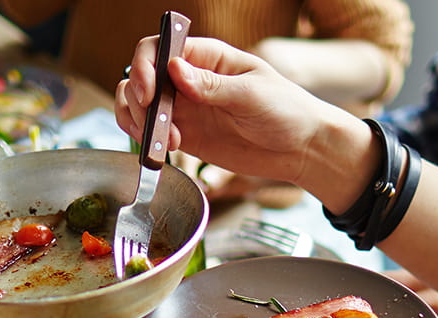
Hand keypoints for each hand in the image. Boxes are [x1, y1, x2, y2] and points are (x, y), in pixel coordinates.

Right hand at [115, 36, 351, 187]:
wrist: (301, 149)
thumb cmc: (286, 110)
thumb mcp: (251, 94)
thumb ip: (212, 85)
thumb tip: (174, 68)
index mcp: (207, 57)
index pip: (159, 48)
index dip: (145, 66)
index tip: (150, 91)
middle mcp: (189, 79)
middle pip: (141, 76)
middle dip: (137, 97)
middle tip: (154, 121)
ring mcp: (185, 107)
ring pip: (139, 104)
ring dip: (138, 120)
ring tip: (163, 140)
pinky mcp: (186, 135)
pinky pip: (152, 133)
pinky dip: (146, 140)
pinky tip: (164, 149)